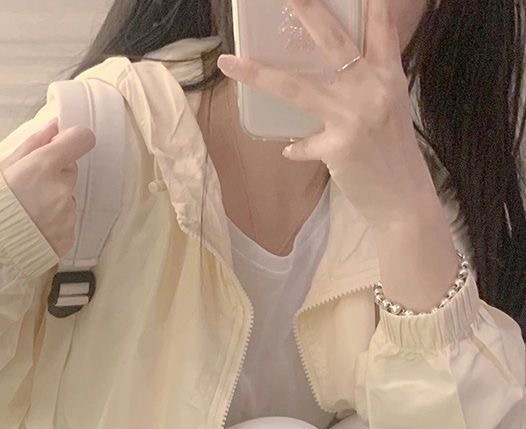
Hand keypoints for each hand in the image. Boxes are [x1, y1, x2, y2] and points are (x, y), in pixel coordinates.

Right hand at [0, 119, 96, 255]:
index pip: (81, 140)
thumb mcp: (3, 166)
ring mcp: (67, 215)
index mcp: (45, 165)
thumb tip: (54, 127)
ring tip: (28, 212)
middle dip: (54, 176)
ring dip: (54, 202)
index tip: (60, 148)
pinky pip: (66, 223)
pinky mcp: (68, 236)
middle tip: (29, 189)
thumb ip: (33, 144)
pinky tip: (34, 227)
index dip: (71, 143)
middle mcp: (61, 189)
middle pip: (70, 172)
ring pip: (67, 199)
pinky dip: (54, 224)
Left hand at [217, 0, 439, 229]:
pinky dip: (297, 148)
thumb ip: (368, 85)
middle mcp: (372, 88)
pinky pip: (303, 144)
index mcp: (389, 75)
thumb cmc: (395, 154)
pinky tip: (290, 151)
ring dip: (259, 74)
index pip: (381, 24)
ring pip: (297, 87)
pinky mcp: (337, 147)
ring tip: (231, 62)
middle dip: (309, 12)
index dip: (369, 0)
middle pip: (334, 41)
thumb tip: (336, 73)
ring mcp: (353, 117)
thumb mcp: (390, 109)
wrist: (404, 200)